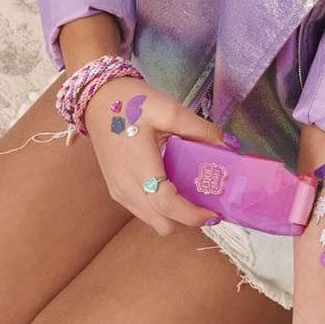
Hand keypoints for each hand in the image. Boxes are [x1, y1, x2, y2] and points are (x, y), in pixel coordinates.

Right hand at [83, 79, 223, 235]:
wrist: (95, 100)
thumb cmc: (130, 102)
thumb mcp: (167, 109)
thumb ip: (199, 129)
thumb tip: (229, 145)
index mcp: (139, 167)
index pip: (168, 205)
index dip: (193, 215)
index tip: (214, 212)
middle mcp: (127, 188)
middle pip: (164, 224)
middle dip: (187, 219)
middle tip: (204, 201)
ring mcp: (120, 193)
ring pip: (154, 222)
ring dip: (175, 216)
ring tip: (189, 194)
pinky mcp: (118, 192)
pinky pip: (145, 213)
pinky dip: (162, 210)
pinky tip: (171, 187)